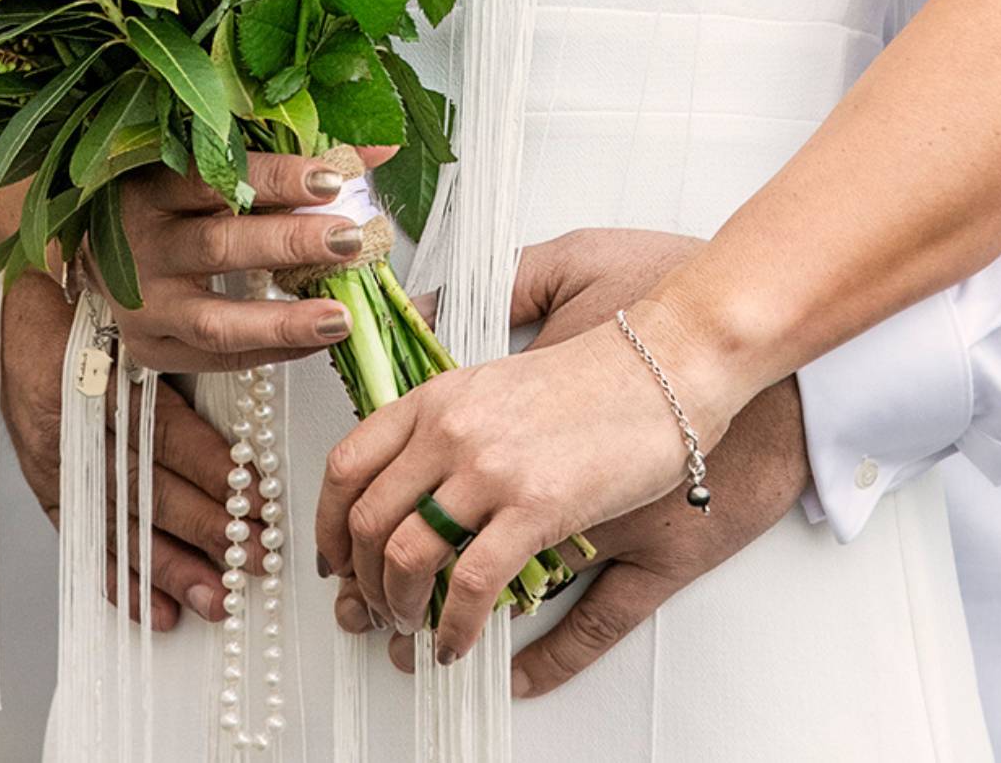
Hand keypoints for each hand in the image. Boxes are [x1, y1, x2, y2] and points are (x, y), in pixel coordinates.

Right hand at [0, 268, 252, 629]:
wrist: (7, 312)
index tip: (260, 496)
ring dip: (173, 569)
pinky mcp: (47, 489)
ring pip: (120, 529)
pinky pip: (87, 544)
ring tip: (220, 599)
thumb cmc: (83, 307)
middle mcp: (73, 429)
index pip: (165, 434)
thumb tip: (247, 401)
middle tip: (259, 556)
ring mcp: (55, 466)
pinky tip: (159, 613)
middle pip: (148, 490)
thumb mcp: (131, 318)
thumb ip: (178, 359)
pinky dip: (123, 582)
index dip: (214, 470)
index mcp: (98, 378)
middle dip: (209, 528)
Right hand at [94, 144, 398, 372]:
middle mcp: (141, 248)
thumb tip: (378, 149)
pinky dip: (274, 351)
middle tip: (348, 239)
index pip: (213, 178)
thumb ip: (293, 157)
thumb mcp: (216, 166)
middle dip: (290, 243)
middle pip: (218, 247)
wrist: (110, 251)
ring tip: (339, 317)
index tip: (331, 178)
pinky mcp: (152, 349)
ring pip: (216, 321)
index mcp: (151, 188)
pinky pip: (219, 360)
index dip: (275, 178)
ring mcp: (143, 305)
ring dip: (285, 320)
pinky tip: (317, 340)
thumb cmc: (174, 201)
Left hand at [330, 230, 809, 687]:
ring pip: (405, 557)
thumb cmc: (606, 361)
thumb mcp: (508, 356)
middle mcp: (452, 427)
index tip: (335, 560)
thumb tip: (418, 438)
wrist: (673, 360)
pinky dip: (455, 627)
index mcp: (441, 393)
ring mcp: (491, 467)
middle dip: (363, 582)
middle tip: (379, 612)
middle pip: (365, 520)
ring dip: (401, 611)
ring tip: (417, 634)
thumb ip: (456, 395)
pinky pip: (471, 585)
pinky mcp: (537, 506)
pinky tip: (461, 644)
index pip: (346, 463)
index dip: (328, 525)